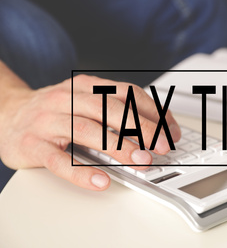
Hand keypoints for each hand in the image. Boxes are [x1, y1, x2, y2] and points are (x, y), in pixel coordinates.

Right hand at [0, 75, 180, 190]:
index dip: (153, 112)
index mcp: (86, 86)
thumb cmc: (56, 111)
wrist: (8, 113)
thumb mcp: (86, 101)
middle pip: (111, 110)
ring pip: (88, 132)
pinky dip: (81, 172)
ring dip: (119, 148)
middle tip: (162, 148)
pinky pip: (59, 160)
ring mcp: (49, 121)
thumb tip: (155, 129)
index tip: (170, 131)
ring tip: (141, 162)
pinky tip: (101, 181)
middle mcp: (68, 98)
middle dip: (142, 129)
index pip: (127, 93)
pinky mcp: (33, 144)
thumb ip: (116, 111)